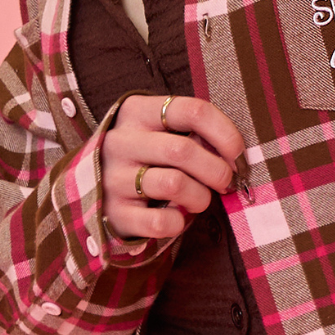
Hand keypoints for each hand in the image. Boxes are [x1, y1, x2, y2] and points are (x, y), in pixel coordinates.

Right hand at [100, 92, 246, 243]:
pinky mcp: (114, 213)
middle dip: (216, 171)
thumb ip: (194, 134)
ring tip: (200, 200)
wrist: (97, 189)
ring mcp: (113, 178)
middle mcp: (121, 141)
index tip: (237, 155)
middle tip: (224, 183)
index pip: (193, 111)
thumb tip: (234, 157)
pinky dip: (179, 223)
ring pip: (174, 184)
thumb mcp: (162, 132)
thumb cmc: (145, 157)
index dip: (225, 134)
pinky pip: (161, 222)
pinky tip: (177, 217)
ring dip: (200, 197)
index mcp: (137, 112)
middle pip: (184, 150)